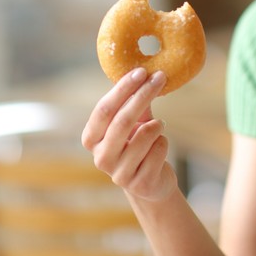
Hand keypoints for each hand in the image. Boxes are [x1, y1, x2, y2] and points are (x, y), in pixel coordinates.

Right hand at [81, 68, 177, 201]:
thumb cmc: (138, 145)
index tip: (141, 71)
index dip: (122, 89)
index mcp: (92, 139)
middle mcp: (101, 158)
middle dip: (143, 95)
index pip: (104, 110)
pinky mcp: (140, 184)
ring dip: (157, 125)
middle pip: (123, 121)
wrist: (151, 182)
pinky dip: (164, 142)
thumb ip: (133, 102)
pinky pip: (159, 150)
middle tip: (160, 77)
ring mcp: (119, 174)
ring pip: (145, 136)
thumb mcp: (132, 123)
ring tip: (159, 125)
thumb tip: (143, 73)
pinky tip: (159, 148)